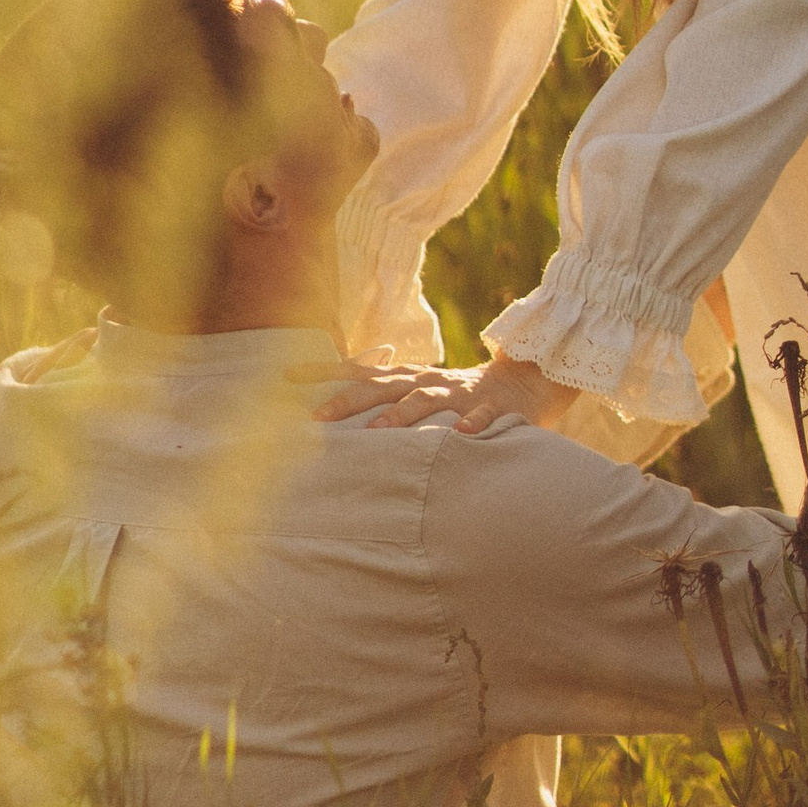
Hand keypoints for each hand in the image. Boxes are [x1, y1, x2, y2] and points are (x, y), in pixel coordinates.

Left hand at [310, 347, 579, 434]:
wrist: (523, 382)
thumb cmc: (457, 396)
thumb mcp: (418, 392)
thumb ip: (382, 402)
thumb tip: (332, 418)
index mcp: (407, 379)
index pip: (358, 371)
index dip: (322, 372)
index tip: (283, 376)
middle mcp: (427, 382)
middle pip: (381, 387)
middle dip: (348, 402)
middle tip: (315, 419)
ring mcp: (459, 395)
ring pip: (425, 402)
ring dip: (400, 417)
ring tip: (377, 433)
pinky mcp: (493, 409)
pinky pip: (482, 419)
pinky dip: (471, 426)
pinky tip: (462, 435)